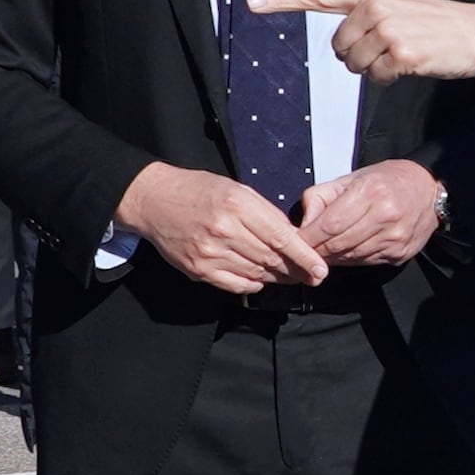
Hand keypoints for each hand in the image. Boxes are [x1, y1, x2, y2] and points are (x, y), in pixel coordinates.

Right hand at [115, 159, 329, 294]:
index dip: (305, 257)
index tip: (321, 270)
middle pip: (272, 260)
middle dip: (295, 270)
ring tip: (288, 275)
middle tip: (309, 275)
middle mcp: (224, 231)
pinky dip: (253, 285)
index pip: (282, 238)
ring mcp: (210, 253)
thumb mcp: (237, 189)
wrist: (154, 200)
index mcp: (238, 206)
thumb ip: (266, 213)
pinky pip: (236, 286)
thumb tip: (294, 238)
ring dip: (276, 278)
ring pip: (257, 275)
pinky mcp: (198, 270)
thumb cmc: (199, 190)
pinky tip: (260, 279)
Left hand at [244, 0, 474, 93]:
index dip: (282, 0)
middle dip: (358, 57)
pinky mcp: (401, 50)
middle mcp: (375, 5)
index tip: (251, 3)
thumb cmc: (436, 27)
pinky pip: (375, 77)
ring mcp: (388, 28)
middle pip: (338, 48)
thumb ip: (366, 18)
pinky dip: (389, 79)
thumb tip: (342, 49)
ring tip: (403, 56)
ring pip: (354, 65)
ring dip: (375, 70)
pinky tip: (411, 65)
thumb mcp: (399, 10)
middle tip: (390, 50)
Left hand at [298, 158, 448, 269]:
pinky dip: (350, 259)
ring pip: (351, 256)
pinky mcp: (400, 252)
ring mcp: (395, 237)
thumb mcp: (350, 178)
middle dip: (317, 249)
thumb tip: (303, 224)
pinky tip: (346, 250)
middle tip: (306, 249)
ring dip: (333, 257)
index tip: (297, 240)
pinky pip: (366, 261)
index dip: (309, 236)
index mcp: (370, 191)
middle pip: (339, 243)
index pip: (330, 224)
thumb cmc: (385, 181)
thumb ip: (320, 197)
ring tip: (325, 250)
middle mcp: (385, 215)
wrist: (427, 189)